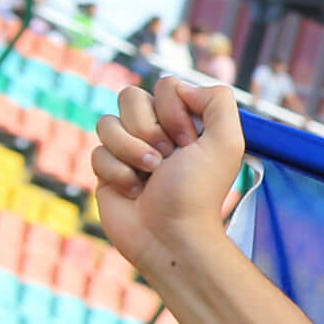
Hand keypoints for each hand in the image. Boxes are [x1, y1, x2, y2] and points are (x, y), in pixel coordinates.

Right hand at [92, 77, 244, 283]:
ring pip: (107, 122)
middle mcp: (158, 134)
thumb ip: (218, 101)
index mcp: (186, 125)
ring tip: (151, 178)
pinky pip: (97, 151)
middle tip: (167, 162)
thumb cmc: (198, 193)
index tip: (189, 144)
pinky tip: (135, 193)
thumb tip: (181, 87)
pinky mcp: (108, 170)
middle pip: (130, 97)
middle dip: (149, 130)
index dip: (173, 112)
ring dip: (131, 152)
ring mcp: (129, 150)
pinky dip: (117, 173)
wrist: (172, 237)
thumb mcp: (226, 143)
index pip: (165, 86)